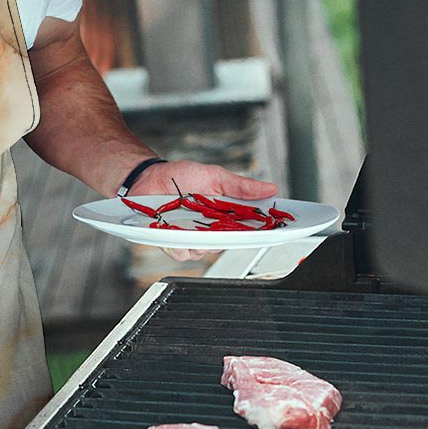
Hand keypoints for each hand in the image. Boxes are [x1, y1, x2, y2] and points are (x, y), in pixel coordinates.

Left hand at [129, 160, 278, 262]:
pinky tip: (174, 228)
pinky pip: (182, 252)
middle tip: (226, 222)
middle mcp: (212, 230)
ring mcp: (192, 238)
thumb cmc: (181, 176)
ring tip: (191, 219)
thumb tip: (270, 188)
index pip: (251, 228)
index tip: (278, 229)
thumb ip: (241, 186)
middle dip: (231, 236)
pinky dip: (179, 242)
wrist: (149, 178)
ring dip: (201, 238)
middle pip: (230, 243)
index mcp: (226, 215)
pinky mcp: (173, 243)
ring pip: (206, 251)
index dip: (265, 231)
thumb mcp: (215, 176)